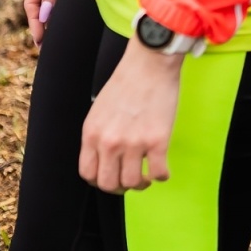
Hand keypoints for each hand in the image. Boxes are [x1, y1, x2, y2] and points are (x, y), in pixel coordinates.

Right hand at [26, 0, 82, 44]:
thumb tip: (45, 15)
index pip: (32, 5)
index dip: (35, 23)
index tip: (40, 40)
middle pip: (38, 6)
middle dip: (40, 26)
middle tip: (44, 45)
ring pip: (48, 2)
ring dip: (49, 19)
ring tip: (52, 37)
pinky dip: (57, 8)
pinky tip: (61, 18)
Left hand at [79, 40, 183, 192]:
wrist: (150, 63)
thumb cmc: (127, 81)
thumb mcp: (99, 109)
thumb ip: (99, 134)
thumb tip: (105, 155)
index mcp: (92, 134)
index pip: (87, 173)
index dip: (99, 181)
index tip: (110, 178)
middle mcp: (109, 142)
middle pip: (108, 184)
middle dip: (119, 187)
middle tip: (129, 181)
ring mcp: (134, 143)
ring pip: (133, 182)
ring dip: (141, 183)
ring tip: (147, 176)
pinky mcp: (157, 140)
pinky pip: (159, 173)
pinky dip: (161, 176)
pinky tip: (163, 170)